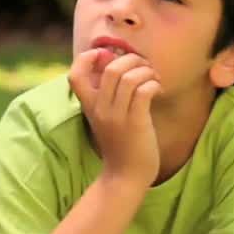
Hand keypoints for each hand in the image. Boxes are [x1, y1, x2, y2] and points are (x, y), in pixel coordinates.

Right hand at [68, 49, 161, 184]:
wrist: (125, 176)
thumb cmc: (119, 144)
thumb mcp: (104, 118)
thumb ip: (105, 96)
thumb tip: (116, 67)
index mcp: (89, 106)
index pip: (74, 74)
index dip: (86, 58)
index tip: (105, 56)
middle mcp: (100, 109)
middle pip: (111, 69)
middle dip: (131, 60)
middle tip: (143, 67)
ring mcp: (117, 116)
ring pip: (129, 77)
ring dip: (146, 71)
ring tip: (153, 78)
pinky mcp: (135, 122)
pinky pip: (144, 90)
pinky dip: (154, 84)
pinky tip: (158, 89)